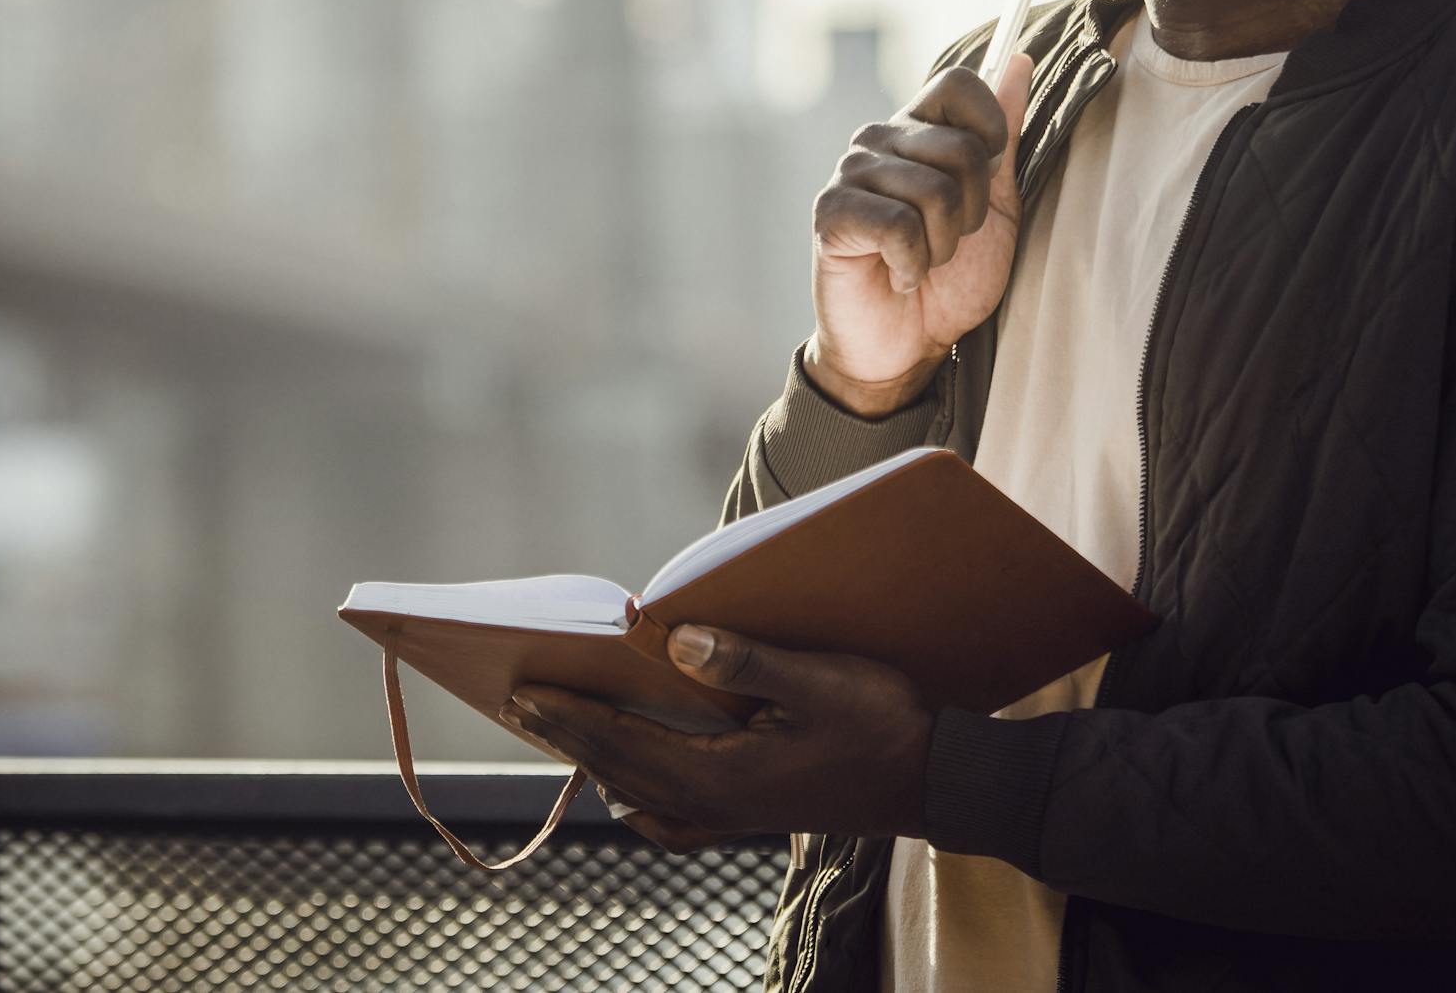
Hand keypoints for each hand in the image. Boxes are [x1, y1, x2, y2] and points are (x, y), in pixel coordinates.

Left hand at [501, 624, 934, 845]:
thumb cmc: (883, 722)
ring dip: (599, 761)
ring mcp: (733, 817)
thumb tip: (674, 639)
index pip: (624, 744)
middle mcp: (716, 804)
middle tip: (520, 701)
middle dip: (569, 736)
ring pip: (643, 795)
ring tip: (564, 730)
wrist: (936, 779)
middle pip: (620, 772)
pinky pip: (674, 817)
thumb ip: (745, 660)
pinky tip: (632, 786)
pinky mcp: (751, 815)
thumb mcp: (819, 679)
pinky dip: (641, 798)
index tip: (525, 690)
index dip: (571, 718)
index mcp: (722, 774)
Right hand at [808, 53, 1032, 415]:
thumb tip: (1018, 60)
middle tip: (949, 241)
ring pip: (934, 192)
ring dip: (943, 246)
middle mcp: (879, 140)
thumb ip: (1003, 136)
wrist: (906, 348)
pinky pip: (899, 227)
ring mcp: (850, 175)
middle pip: (960, 147)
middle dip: (972, 211)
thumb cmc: (951, 280)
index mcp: (918, 129)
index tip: (987, 176)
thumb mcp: (995, 205)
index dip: (990, 128)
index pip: (959, 83)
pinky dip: (914, 266)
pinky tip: (898, 275)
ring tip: (923, 262)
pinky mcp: (831, 216)